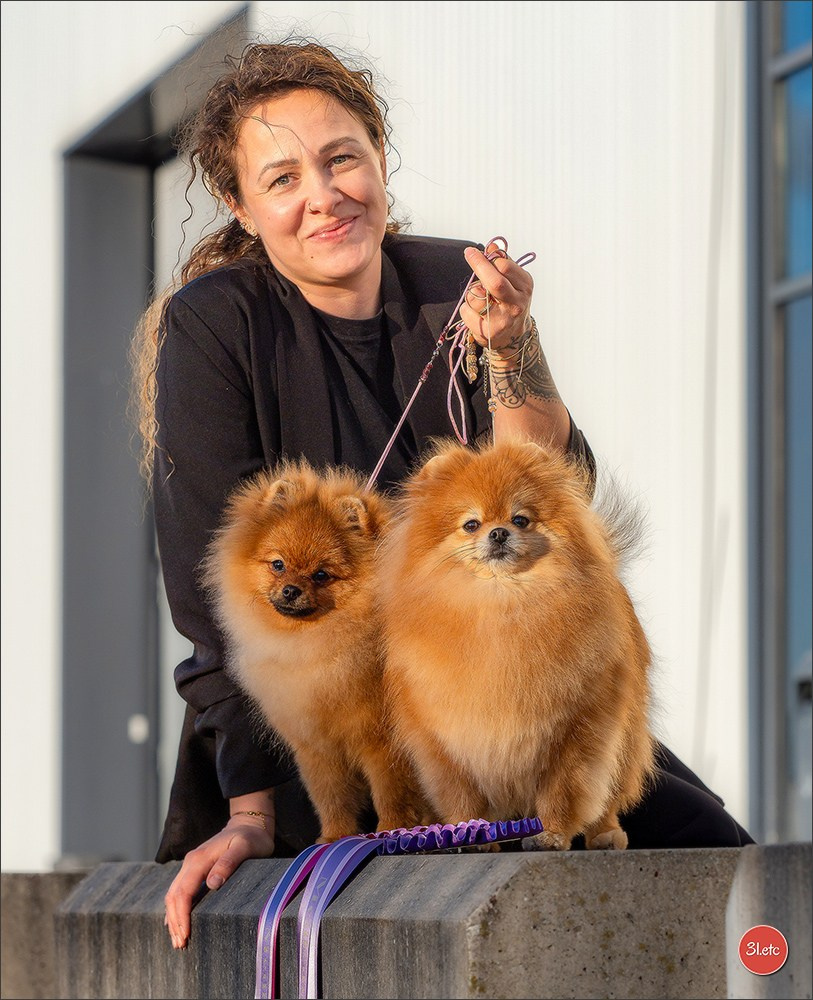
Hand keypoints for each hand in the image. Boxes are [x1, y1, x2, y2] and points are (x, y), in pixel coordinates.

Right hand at [164, 810, 273, 949]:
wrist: (249, 823)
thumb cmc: (251, 837)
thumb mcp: (244, 847)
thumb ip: (228, 863)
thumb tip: (212, 883)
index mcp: (199, 859)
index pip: (184, 892)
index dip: (182, 915)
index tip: (185, 935)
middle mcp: (190, 862)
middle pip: (174, 896)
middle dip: (175, 922)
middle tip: (180, 945)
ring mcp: (191, 865)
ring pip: (173, 894)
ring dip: (173, 917)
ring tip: (178, 939)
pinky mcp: (195, 869)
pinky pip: (179, 890)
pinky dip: (175, 908)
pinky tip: (176, 922)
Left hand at [460, 243, 533, 352]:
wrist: (514, 336)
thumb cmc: (510, 302)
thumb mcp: (513, 281)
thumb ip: (503, 263)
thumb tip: (493, 245)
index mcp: (525, 286)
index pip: (505, 267)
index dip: (487, 258)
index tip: (473, 252)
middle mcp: (516, 304)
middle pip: (495, 282)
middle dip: (479, 265)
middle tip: (469, 254)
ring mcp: (503, 319)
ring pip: (475, 296)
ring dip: (471, 293)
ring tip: (480, 299)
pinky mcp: (489, 332)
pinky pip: (466, 311)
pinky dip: (466, 309)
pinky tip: (476, 313)